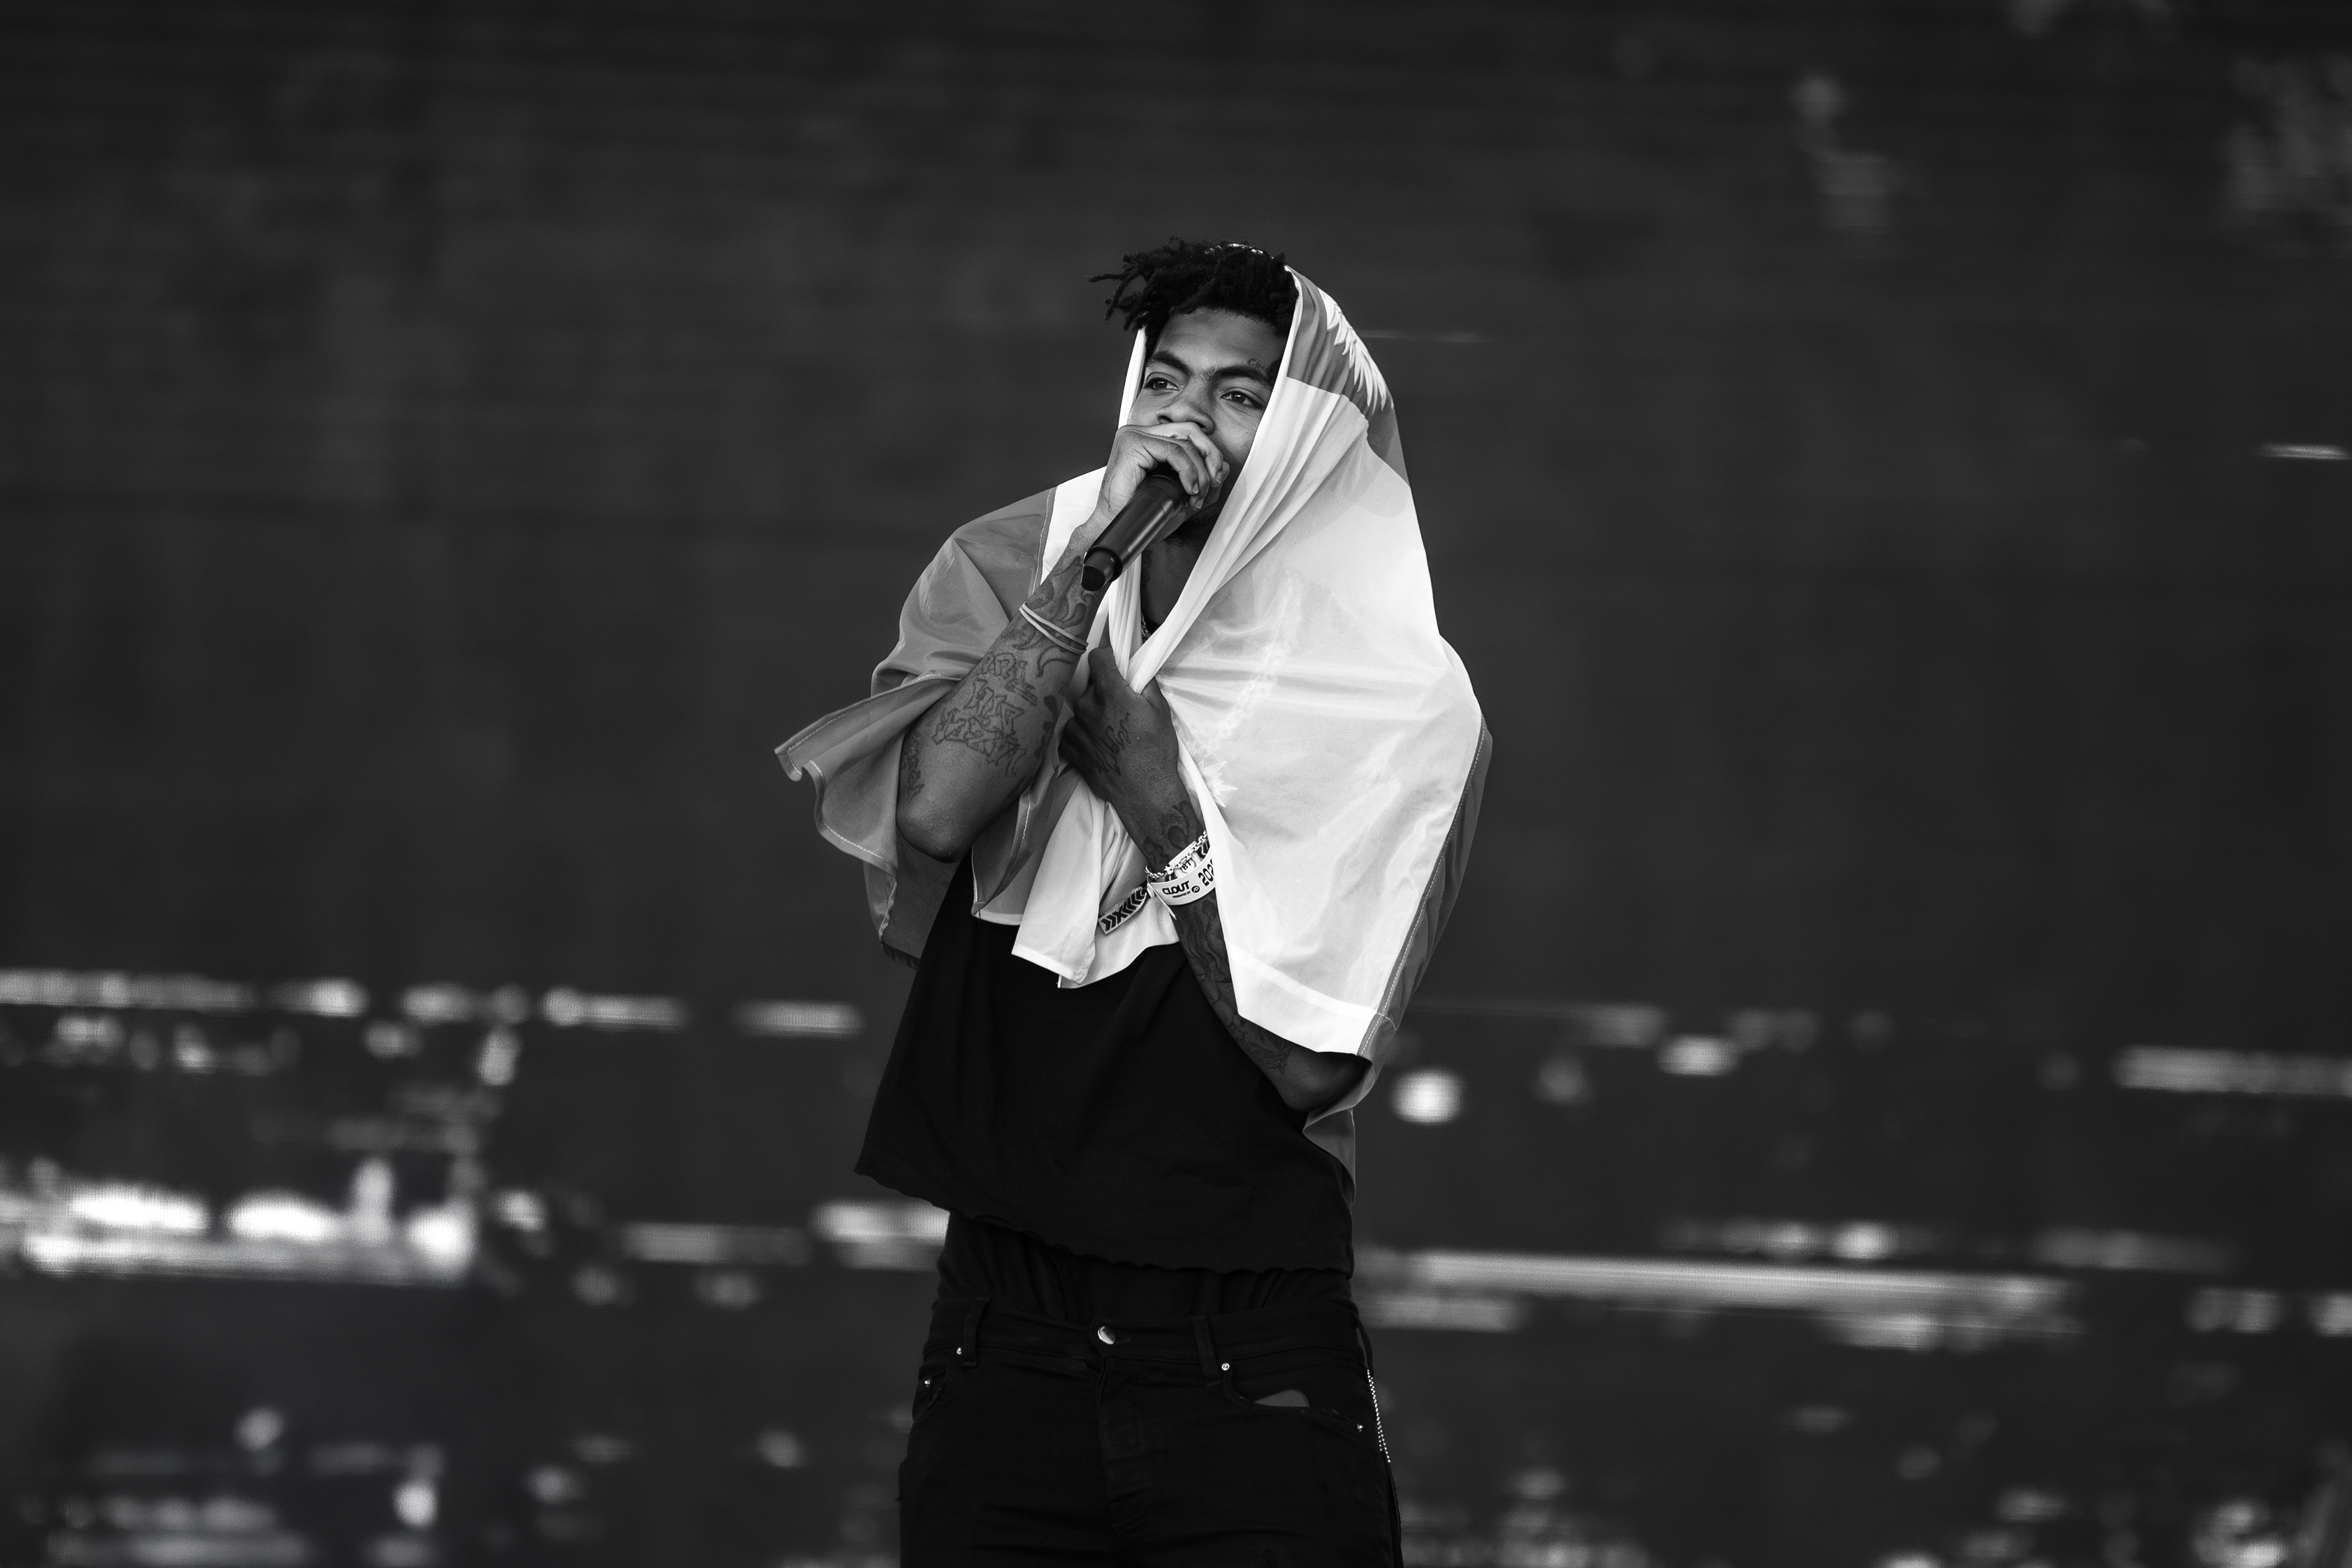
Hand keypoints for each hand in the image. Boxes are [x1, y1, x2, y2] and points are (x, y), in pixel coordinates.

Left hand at [1059, 647, 1193, 858]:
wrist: (1145, 793)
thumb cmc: (1156, 752)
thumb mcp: (1161, 711)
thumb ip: (1146, 684)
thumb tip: (1137, 668)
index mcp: (1112, 695)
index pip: (1096, 658)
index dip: (1106, 657)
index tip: (1113, 664)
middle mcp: (1089, 709)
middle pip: (1091, 687)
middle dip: (1103, 692)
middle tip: (1121, 708)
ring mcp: (1077, 731)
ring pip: (1080, 711)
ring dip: (1092, 715)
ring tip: (1111, 732)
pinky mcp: (1071, 751)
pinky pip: (1071, 733)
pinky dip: (1082, 734)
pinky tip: (1099, 744)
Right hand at [1095, 418, 1226, 524]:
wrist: (1115, 528)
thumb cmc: (1138, 514)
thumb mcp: (1180, 496)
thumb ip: (1202, 480)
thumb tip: (1223, 467)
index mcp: (1149, 441)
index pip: (1187, 434)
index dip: (1207, 454)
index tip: (1213, 480)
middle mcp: (1141, 434)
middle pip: (1189, 430)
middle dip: (1210, 455)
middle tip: (1213, 481)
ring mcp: (1135, 435)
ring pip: (1185, 440)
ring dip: (1200, 469)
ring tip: (1197, 492)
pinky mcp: (1133, 443)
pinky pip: (1174, 450)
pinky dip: (1188, 470)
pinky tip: (1188, 487)